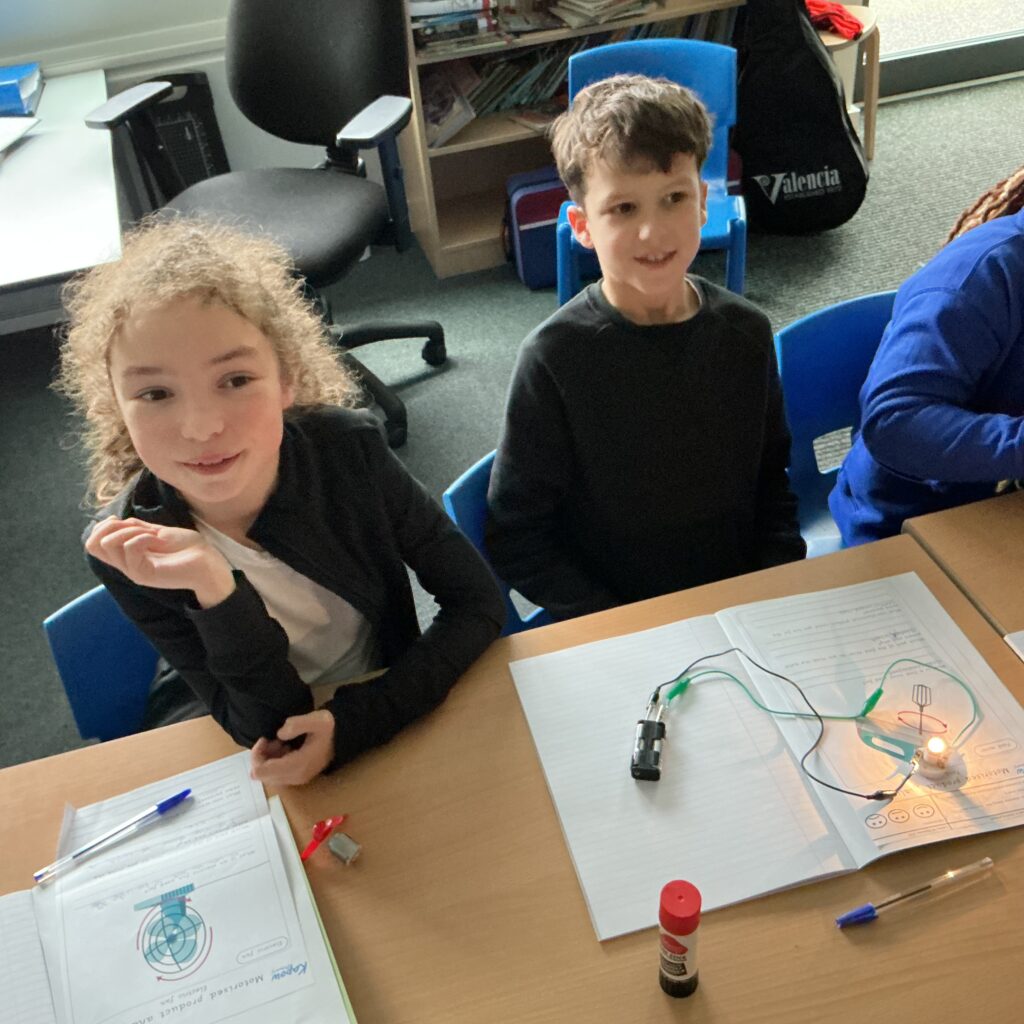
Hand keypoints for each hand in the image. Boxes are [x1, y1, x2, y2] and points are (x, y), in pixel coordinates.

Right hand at [86, 516, 234, 605]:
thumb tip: (111, 521)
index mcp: (128, 556)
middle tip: (139, 527)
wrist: (210, 564)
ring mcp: (134, 571)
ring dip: (129, 531)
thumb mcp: (157, 532)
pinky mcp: (144, 575)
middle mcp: (127, 565)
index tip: (124, 520)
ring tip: (151, 534)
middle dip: (112, 527)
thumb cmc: (188, 548)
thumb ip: (135, 528)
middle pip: (93, 545)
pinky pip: (129, 549)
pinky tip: (157, 539)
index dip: (102, 526)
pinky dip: (142, 537)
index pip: (93, 544)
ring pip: (108, 545)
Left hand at [250, 710, 335, 786]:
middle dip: (262, 757)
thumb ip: (297, 724)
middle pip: (262, 776)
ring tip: (280, 742)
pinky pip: (276, 774)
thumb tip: (280, 734)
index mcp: (297, 766)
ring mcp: (296, 779)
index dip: (257, 754)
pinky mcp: (297, 777)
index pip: (261, 771)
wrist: (342, 737)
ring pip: (268, 776)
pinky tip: (284, 747)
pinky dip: (274, 762)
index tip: (265, 738)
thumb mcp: (317, 720)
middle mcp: (295, 777)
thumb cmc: (329, 729)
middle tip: (272, 739)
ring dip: (268, 759)